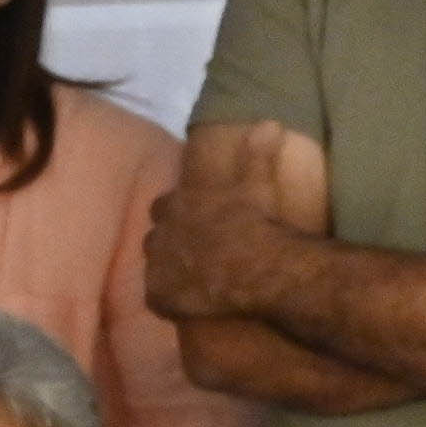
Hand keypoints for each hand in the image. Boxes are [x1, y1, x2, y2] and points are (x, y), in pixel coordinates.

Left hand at [144, 122, 332, 323]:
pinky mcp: (161, 297)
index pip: (165, 205)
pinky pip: (158, 299)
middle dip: (171, 241)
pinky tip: (190, 304)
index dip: (178, 212)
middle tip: (195, 251)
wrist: (256, 268)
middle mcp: (161, 234)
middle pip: (156, 236)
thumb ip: (257, 153)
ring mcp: (159, 268)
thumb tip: (269, 122)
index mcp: (179, 205)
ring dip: (170, 270)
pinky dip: (172, 300)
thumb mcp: (258, 183)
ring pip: (156, 267)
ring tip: (194, 279)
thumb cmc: (256, 224)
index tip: (194, 218)